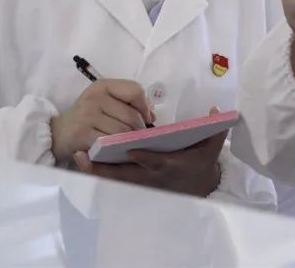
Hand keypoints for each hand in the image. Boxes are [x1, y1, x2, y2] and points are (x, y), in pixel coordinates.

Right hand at [50, 79, 154, 161]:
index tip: (146, 118)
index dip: (145, 106)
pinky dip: (115, 148)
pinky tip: (113, 149)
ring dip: (128, 141)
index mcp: (103, 86)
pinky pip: (109, 142)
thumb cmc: (88, 117)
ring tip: (125, 143)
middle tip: (136, 136)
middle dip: (139, 129)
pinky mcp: (81, 133)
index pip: (135, 90)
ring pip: (123, 131)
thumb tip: (151, 115)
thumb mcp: (106, 102)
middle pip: (132, 115)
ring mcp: (87, 114)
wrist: (58, 133)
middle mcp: (95, 97)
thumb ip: (129, 104)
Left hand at [73, 109, 227, 197]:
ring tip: (78, 157)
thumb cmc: (203, 162)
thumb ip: (215, 127)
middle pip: (126, 175)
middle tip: (85, 156)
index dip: (144, 156)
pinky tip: (83, 161)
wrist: (198, 186)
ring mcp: (142, 181)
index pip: (156, 162)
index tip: (130, 149)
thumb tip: (216, 109)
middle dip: (106, 168)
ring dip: (97, 170)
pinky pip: (114, 178)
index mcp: (172, 165)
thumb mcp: (213, 146)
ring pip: (116, 178)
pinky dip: (99, 172)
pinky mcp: (135, 182)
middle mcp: (153, 176)